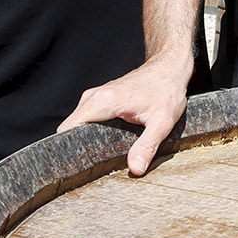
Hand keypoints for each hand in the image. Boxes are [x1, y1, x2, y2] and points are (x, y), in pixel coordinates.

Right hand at [57, 59, 188, 175]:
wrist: (169, 68)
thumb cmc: (166, 90)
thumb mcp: (162, 123)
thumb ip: (147, 146)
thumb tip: (135, 169)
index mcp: (103, 101)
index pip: (68, 129)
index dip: (69, 150)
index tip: (78, 167)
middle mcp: (94, 97)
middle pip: (71, 128)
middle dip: (79, 148)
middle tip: (95, 167)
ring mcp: (95, 96)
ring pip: (78, 123)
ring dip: (86, 140)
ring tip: (102, 156)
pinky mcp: (100, 98)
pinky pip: (86, 118)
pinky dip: (92, 131)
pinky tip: (107, 142)